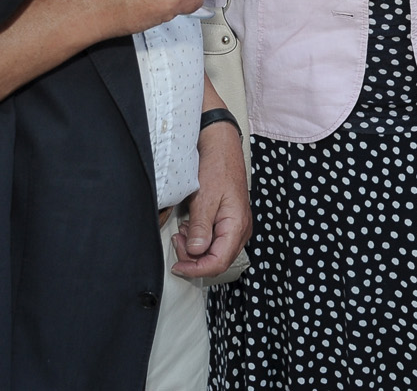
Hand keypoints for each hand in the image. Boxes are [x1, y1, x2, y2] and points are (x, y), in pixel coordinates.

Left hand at [173, 119, 250, 278]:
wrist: (222, 146)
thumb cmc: (217, 166)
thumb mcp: (204, 197)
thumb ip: (201, 227)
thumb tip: (195, 252)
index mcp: (237, 225)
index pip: (218, 262)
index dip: (196, 269)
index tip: (177, 266)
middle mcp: (240, 229)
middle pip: (217, 260)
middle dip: (194, 259)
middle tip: (176, 242)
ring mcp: (235, 226)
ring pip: (215, 252)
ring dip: (195, 249)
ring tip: (181, 233)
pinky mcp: (228, 221)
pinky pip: (215, 241)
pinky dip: (199, 240)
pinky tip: (190, 228)